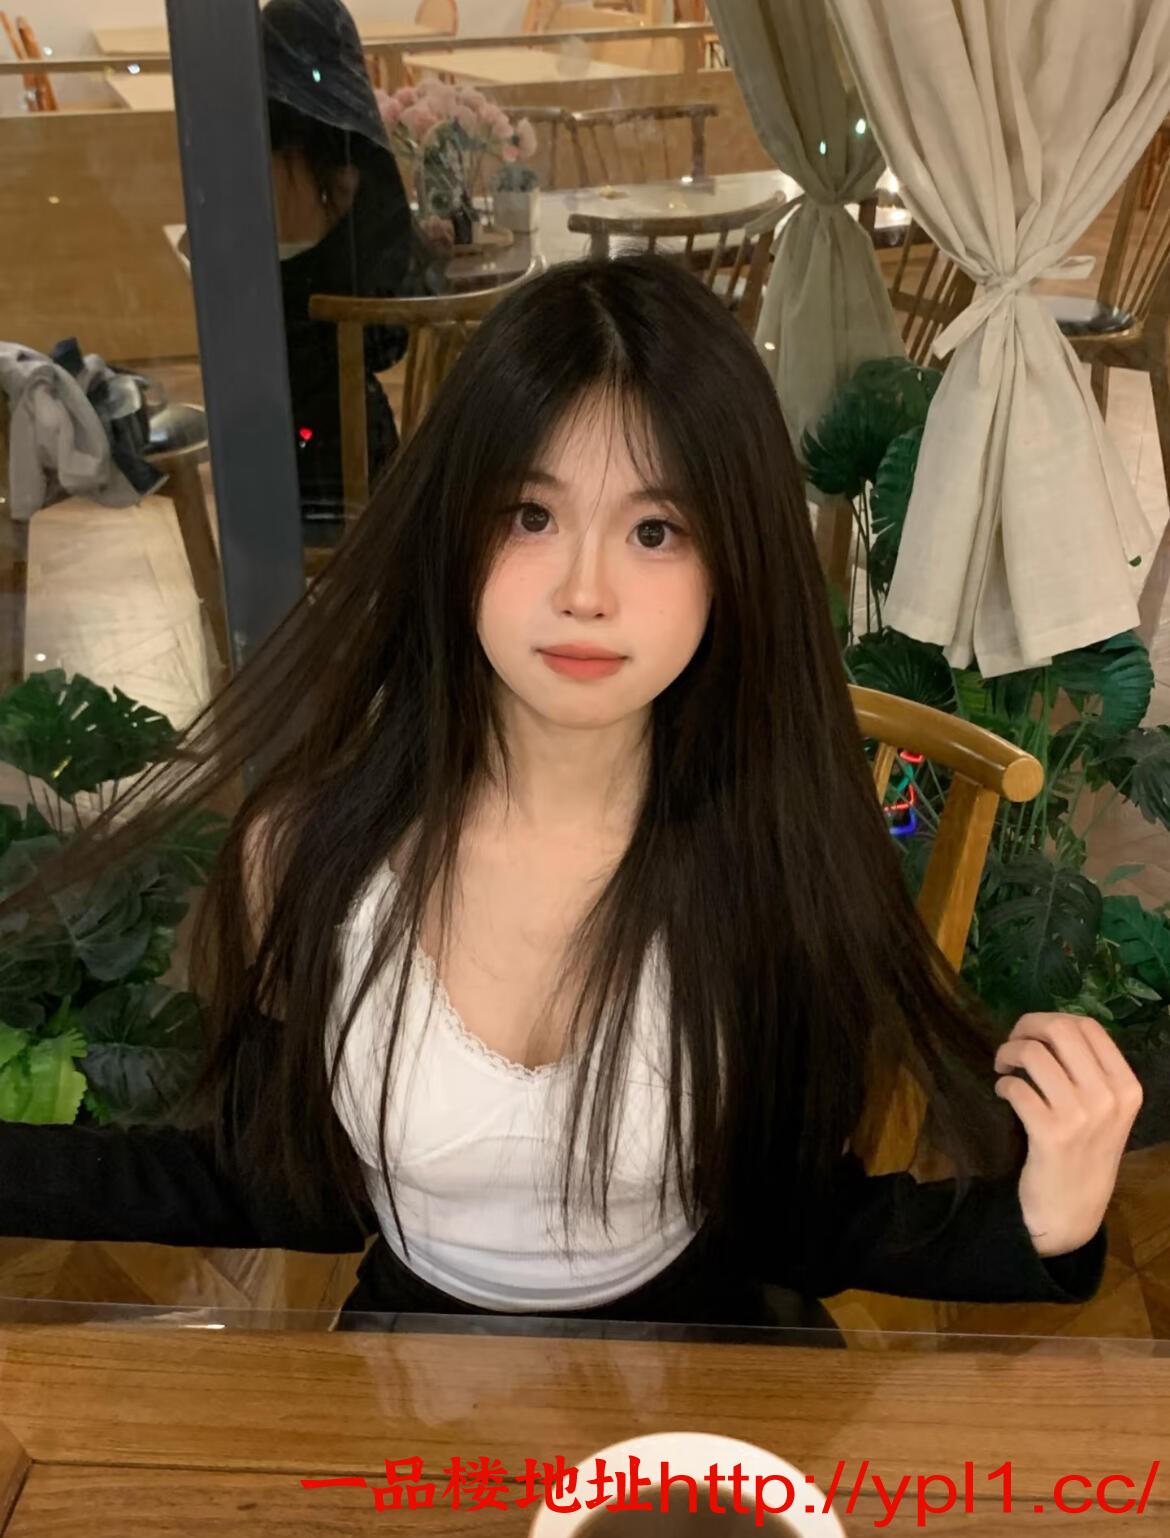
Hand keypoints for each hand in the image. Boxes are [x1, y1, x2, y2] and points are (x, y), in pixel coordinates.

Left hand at [994, 1013, 1141, 1257]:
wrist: (1073, 1209)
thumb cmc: (1085, 1153)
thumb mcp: (1104, 1110)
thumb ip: (1087, 1070)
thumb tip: (1047, 1028)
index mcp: (1127, 1086)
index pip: (1088, 1026)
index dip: (1051, 1019)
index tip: (1032, 1032)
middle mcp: (1109, 1097)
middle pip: (1061, 1030)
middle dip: (1026, 1027)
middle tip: (1012, 1043)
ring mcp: (1082, 1116)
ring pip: (1034, 1054)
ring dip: (1009, 1053)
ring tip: (1003, 1067)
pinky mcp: (1051, 1133)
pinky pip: (1016, 1087)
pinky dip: (1003, 1084)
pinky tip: (1004, 1093)